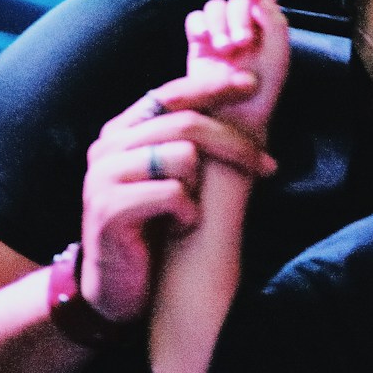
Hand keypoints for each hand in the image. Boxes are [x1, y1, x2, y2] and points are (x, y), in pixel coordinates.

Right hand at [79, 71, 278, 322]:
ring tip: (189, 211)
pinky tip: (179, 227)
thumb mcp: (174, 178)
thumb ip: (191, 142)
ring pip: (183, 157)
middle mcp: (108, 146)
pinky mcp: (108, 208)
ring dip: (201, 189)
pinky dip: (187, 213)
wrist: (119, 287)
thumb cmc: (156, 229)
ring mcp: (103, 176)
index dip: (213, 86)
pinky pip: (173, 193)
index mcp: (124, 131)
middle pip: (187, 124)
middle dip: (237, 144)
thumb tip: (240, 102)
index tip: (251, 85)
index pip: (171, 93)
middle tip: (268, 167)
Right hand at [184, 0, 288, 147]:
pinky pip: (195, 20)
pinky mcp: (199, 46)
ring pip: (214, 8)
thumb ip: (272, 18)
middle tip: (240, 44)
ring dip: (218, 22)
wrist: (234, 121)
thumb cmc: (260, 92)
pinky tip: (204, 40)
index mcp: (268, 32)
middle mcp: (245, 31)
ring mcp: (221, 37)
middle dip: (236, 18)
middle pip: (235, 3)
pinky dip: (198, 24)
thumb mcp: (276, 54)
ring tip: (223, 49)